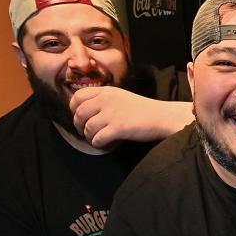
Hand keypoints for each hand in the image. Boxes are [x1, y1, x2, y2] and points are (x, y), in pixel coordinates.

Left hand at [70, 86, 188, 147]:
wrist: (161, 116)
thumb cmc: (142, 110)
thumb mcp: (120, 97)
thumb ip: (103, 100)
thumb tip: (85, 113)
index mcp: (106, 91)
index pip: (78, 97)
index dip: (73, 109)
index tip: (80, 117)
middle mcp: (106, 100)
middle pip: (79, 113)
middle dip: (79, 125)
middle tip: (85, 132)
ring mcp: (112, 114)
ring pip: (87, 128)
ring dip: (89, 137)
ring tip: (96, 139)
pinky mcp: (118, 128)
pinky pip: (97, 139)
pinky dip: (98, 144)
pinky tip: (104, 144)